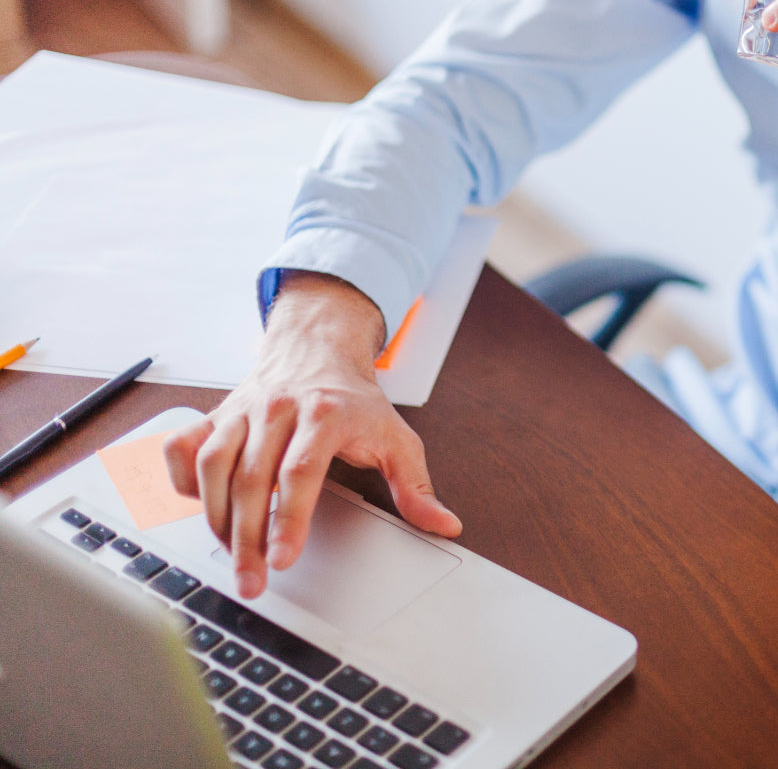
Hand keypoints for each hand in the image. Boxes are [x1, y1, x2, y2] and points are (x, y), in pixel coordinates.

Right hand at [163, 272, 461, 598]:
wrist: (318, 347)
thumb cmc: (355, 401)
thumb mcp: (397, 438)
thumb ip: (416, 488)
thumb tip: (446, 526)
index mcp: (325, 414)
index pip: (300, 472)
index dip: (290, 518)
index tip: (284, 559)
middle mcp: (277, 409)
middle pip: (252, 479)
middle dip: (247, 538)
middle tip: (252, 581)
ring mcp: (242, 411)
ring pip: (212, 466)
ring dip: (216, 519)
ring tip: (231, 558)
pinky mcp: (215, 415)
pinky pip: (183, 447)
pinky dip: (181, 481)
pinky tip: (200, 510)